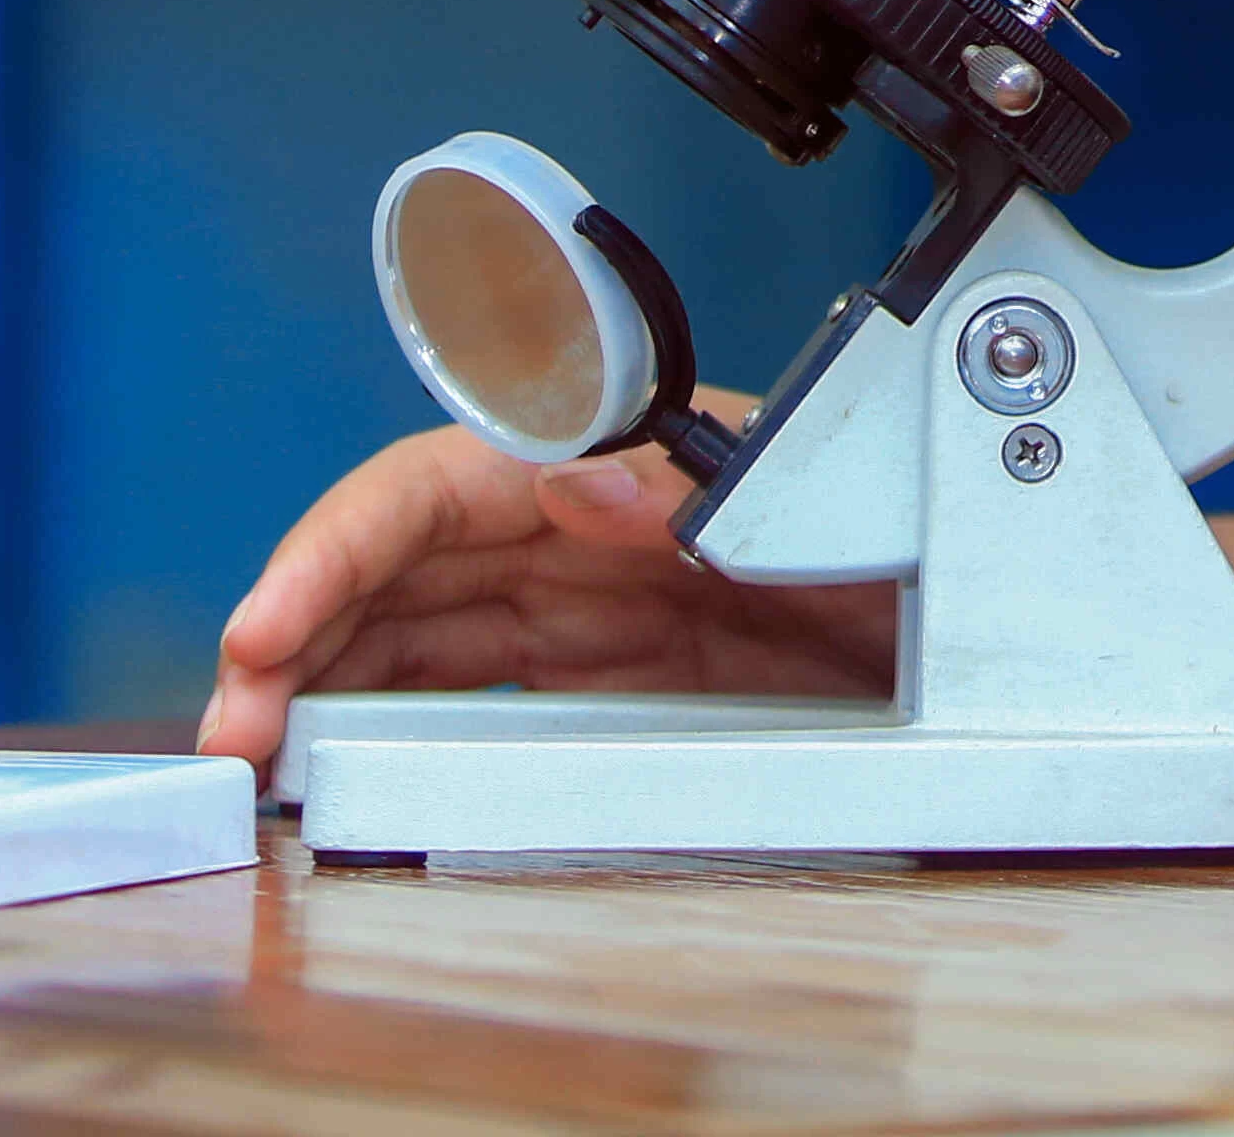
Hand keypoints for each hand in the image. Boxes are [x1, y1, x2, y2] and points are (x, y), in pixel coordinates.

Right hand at [193, 411, 891, 776]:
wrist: (1004, 634)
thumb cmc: (922, 538)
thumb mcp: (828, 503)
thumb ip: (703, 491)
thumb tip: (575, 484)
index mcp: (623, 467)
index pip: (443, 488)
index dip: (341, 546)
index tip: (271, 622)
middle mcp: (588, 533)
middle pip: (400, 567)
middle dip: (296, 633)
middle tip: (229, 728)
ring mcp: (589, 613)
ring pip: (413, 637)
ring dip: (322, 688)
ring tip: (251, 760)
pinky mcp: (605, 690)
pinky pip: (468, 698)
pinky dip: (387, 726)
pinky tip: (332, 766)